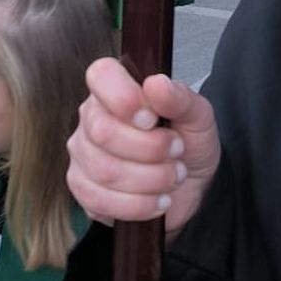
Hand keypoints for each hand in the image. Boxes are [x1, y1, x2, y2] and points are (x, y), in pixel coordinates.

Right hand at [65, 59, 220, 237]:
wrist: (190, 187)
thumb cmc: (189, 144)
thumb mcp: (198, 117)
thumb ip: (180, 97)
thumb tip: (155, 84)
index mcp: (115, 91)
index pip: (100, 75)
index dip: (125, 97)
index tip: (153, 118)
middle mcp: (91, 120)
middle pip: (103, 131)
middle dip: (151, 148)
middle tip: (176, 150)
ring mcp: (82, 157)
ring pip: (105, 171)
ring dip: (151, 179)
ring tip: (173, 176)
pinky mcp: (83, 192)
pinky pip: (101, 201)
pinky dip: (139, 205)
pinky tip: (158, 200)